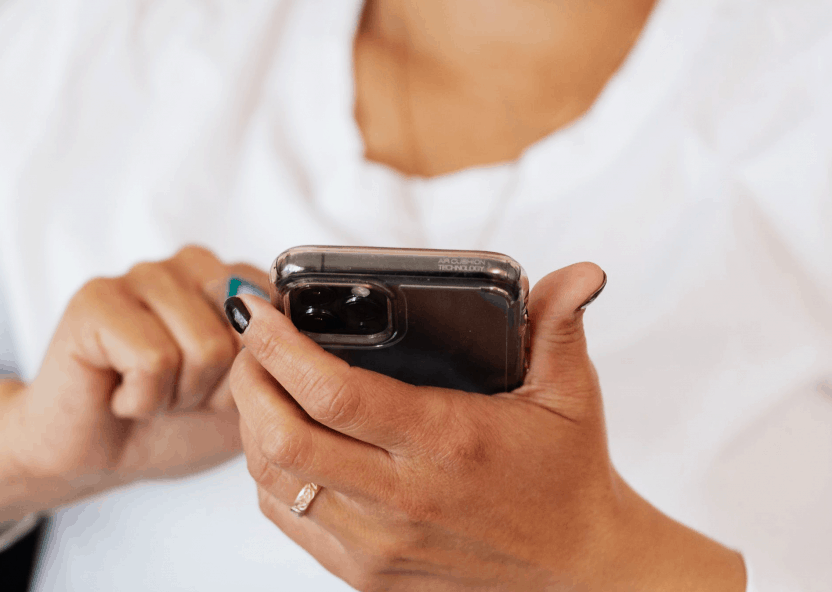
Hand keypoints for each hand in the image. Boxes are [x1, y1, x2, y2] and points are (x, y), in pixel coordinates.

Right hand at [9, 245, 267, 497]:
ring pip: (204, 348)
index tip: (219, 387)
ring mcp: (142, 273)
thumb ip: (281, 360)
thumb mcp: (250, 397)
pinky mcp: (96, 298)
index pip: (282, 317)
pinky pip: (155, 360)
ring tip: (149, 392)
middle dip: (219, 385)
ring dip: (178, 395)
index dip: (255, 374)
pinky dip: (143, 400)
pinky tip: (120, 395)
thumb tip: (289, 332)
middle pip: (246, 333)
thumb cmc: (175, 423)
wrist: (97, 459)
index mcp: (234, 278)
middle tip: (179, 393)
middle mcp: (191, 264)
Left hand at [230, 263, 745, 590]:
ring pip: (273, 482)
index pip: (335, 394)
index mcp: (447, 442)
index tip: (258, 310)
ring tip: (261, 381)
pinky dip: (269, 474)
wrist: (576, 571)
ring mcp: (379, 545)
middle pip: (282, 438)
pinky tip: (282, 439)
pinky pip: (288, 520)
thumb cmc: (567, 475)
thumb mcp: (571, 394)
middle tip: (251, 342)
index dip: (280, 347)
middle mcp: (404, 499)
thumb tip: (583, 271)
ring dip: (251, 425)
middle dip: (248, 380)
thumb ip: (560, 324)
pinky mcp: (366, 574)